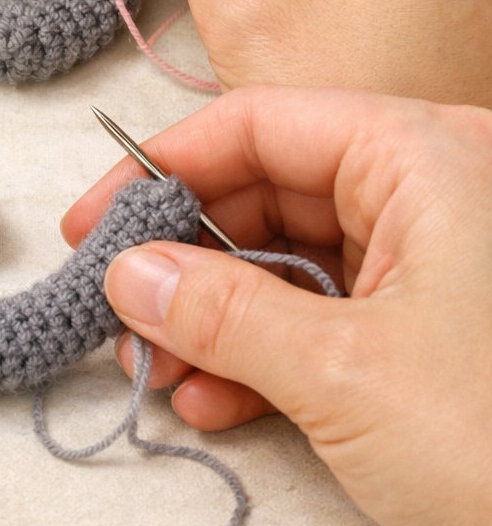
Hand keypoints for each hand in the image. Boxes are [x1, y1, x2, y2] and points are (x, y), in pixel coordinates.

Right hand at [62, 86, 491, 525]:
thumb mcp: (343, 371)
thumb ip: (221, 311)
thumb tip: (127, 272)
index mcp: (427, 157)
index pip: (266, 122)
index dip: (167, 166)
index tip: (95, 220)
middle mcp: (430, 197)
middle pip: (269, 191)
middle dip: (188, 257)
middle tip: (115, 302)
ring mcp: (429, 270)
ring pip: (287, 262)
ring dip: (213, 318)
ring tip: (152, 367)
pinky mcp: (422, 340)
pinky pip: (317, 321)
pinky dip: (257, 359)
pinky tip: (208, 403)